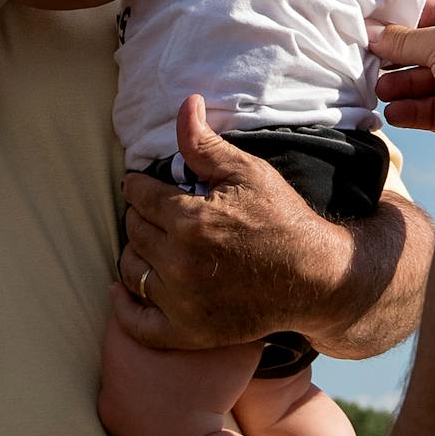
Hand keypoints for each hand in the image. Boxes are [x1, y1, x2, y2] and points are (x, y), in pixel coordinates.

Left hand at [113, 96, 353, 350]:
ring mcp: (181, 302)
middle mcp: (179, 263)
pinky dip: (123, 306)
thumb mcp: (247, 172)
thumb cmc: (282, 219)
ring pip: (130, 270)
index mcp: (190, 221)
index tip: (140, 183)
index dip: (138, 185)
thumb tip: (185, 103)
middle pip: (133, 231)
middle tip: (151, 210)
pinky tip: (120, 290)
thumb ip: (205, 143)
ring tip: (147, 242)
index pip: (140, 197)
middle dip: (139, 215)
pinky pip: (137, 324)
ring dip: (133, 252)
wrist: (314, 277)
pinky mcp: (187, 332)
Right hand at [370, 0, 434, 136]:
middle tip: (375, 64)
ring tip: (381, 91)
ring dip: (402, 86)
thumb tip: (375, 34)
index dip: (412, 16)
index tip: (383, 27)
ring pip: (430, 82)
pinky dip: (412, 111)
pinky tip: (395, 113)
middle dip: (401, 58)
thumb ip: (407, 39)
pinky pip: (434, 109)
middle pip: (431, 48)